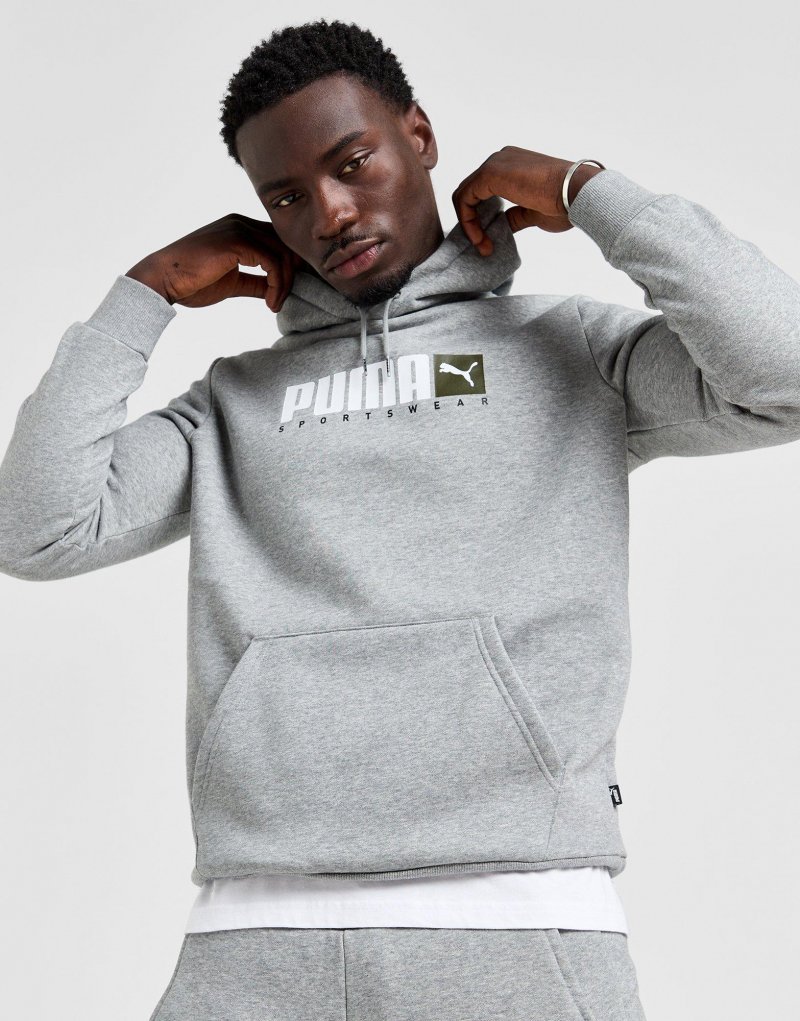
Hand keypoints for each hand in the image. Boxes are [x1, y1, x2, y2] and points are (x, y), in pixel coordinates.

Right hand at [125, 213, 307, 310]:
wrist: (164, 279)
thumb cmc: (192, 282)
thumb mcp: (233, 282)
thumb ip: (256, 282)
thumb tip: (275, 291)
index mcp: (241, 229)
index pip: (279, 242)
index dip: (291, 266)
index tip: (289, 291)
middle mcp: (242, 223)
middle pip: (286, 245)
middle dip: (293, 274)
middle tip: (285, 299)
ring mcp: (240, 229)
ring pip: (282, 254)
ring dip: (284, 284)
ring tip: (274, 304)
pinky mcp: (237, 242)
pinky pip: (272, 262)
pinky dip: (277, 285)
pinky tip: (269, 303)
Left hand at [452, 147, 603, 254]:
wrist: (577, 194)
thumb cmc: (564, 204)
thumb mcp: (533, 213)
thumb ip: (515, 216)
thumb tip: (505, 224)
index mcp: (512, 165)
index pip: (483, 191)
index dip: (480, 218)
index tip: (488, 242)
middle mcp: (501, 159)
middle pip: (471, 192)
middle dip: (472, 222)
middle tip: (483, 246)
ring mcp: (495, 163)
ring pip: (464, 195)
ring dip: (469, 224)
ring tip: (483, 246)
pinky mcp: (490, 173)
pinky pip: (465, 198)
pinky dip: (468, 221)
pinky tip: (480, 239)